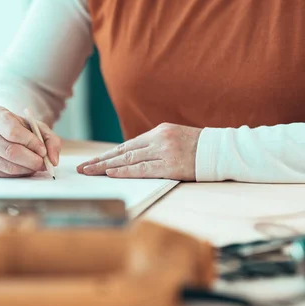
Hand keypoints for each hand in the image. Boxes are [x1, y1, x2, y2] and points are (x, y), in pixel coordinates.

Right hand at [0, 106, 60, 177]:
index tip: (43, 150)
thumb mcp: (34, 126)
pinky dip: (19, 174)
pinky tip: (25, 167)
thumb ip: (49, 138)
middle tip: (44, 163)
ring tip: (36, 165)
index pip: (12, 131)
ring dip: (27, 169)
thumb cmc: (17, 128)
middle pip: (9, 151)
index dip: (30, 142)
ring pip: (7, 165)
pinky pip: (4, 174)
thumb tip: (53, 159)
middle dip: (31, 160)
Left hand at [77, 123, 201, 180]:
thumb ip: (156, 146)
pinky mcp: (171, 165)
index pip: (127, 145)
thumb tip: (134, 158)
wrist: (224, 150)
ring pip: (128, 160)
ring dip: (106, 167)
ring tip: (89, 172)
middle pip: (123, 152)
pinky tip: (110, 173)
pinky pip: (143, 169)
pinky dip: (125, 172)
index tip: (93, 161)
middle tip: (82, 167)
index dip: (108, 154)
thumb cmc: (200, 147)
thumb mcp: (175, 139)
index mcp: (158, 131)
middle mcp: (158, 139)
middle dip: (100, 161)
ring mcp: (164, 151)